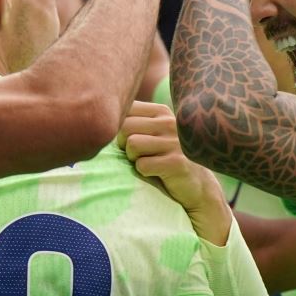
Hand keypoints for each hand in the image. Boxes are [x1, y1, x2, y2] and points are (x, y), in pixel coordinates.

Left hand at [120, 102, 230, 244]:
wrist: (196, 185)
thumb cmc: (165, 157)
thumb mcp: (152, 133)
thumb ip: (132, 121)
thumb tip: (98, 116)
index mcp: (161, 111)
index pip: (124, 111)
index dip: (120, 129)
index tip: (131, 141)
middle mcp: (170, 122)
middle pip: (124, 127)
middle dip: (123, 145)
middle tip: (138, 155)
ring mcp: (175, 142)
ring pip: (132, 144)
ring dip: (133, 159)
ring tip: (148, 162)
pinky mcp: (177, 162)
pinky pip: (142, 165)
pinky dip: (143, 172)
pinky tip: (156, 173)